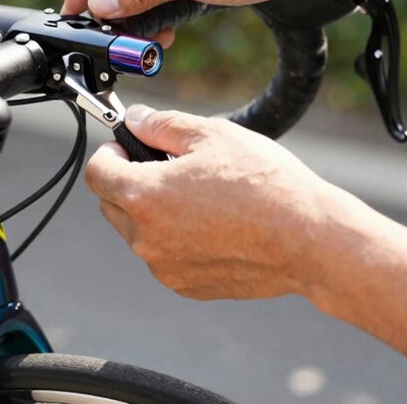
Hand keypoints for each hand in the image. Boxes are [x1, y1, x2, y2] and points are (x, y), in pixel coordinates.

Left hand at [84, 105, 348, 300]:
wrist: (309, 239)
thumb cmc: (264, 183)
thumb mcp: (210, 134)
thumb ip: (161, 124)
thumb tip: (133, 119)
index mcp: (144, 197)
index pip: (97, 172)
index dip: (110, 151)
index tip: (129, 144)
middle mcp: (145, 239)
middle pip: (112, 203)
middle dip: (129, 180)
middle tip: (168, 164)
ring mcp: (164, 267)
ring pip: (138, 231)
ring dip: (153, 211)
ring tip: (199, 194)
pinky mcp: (187, 286)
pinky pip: (165, 256)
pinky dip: (176, 238)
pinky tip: (213, 223)